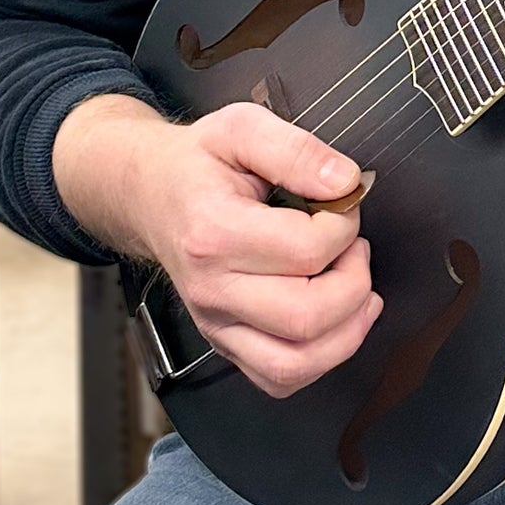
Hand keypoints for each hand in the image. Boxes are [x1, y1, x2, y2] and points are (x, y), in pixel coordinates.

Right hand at [56, 96, 380, 397]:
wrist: (149, 193)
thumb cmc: (197, 163)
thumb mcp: (243, 127)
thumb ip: (297, 150)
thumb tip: (345, 182)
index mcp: (215, 233)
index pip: (306, 251)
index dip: (345, 224)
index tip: (344, 202)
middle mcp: (212, 289)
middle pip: (306, 317)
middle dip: (355, 280)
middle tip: (354, 245)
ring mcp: (216, 324)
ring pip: (295, 364)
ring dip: (348, 329)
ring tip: (356, 285)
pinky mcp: (225, 342)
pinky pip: (280, 377)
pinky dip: (322, 357)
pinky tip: (340, 319)